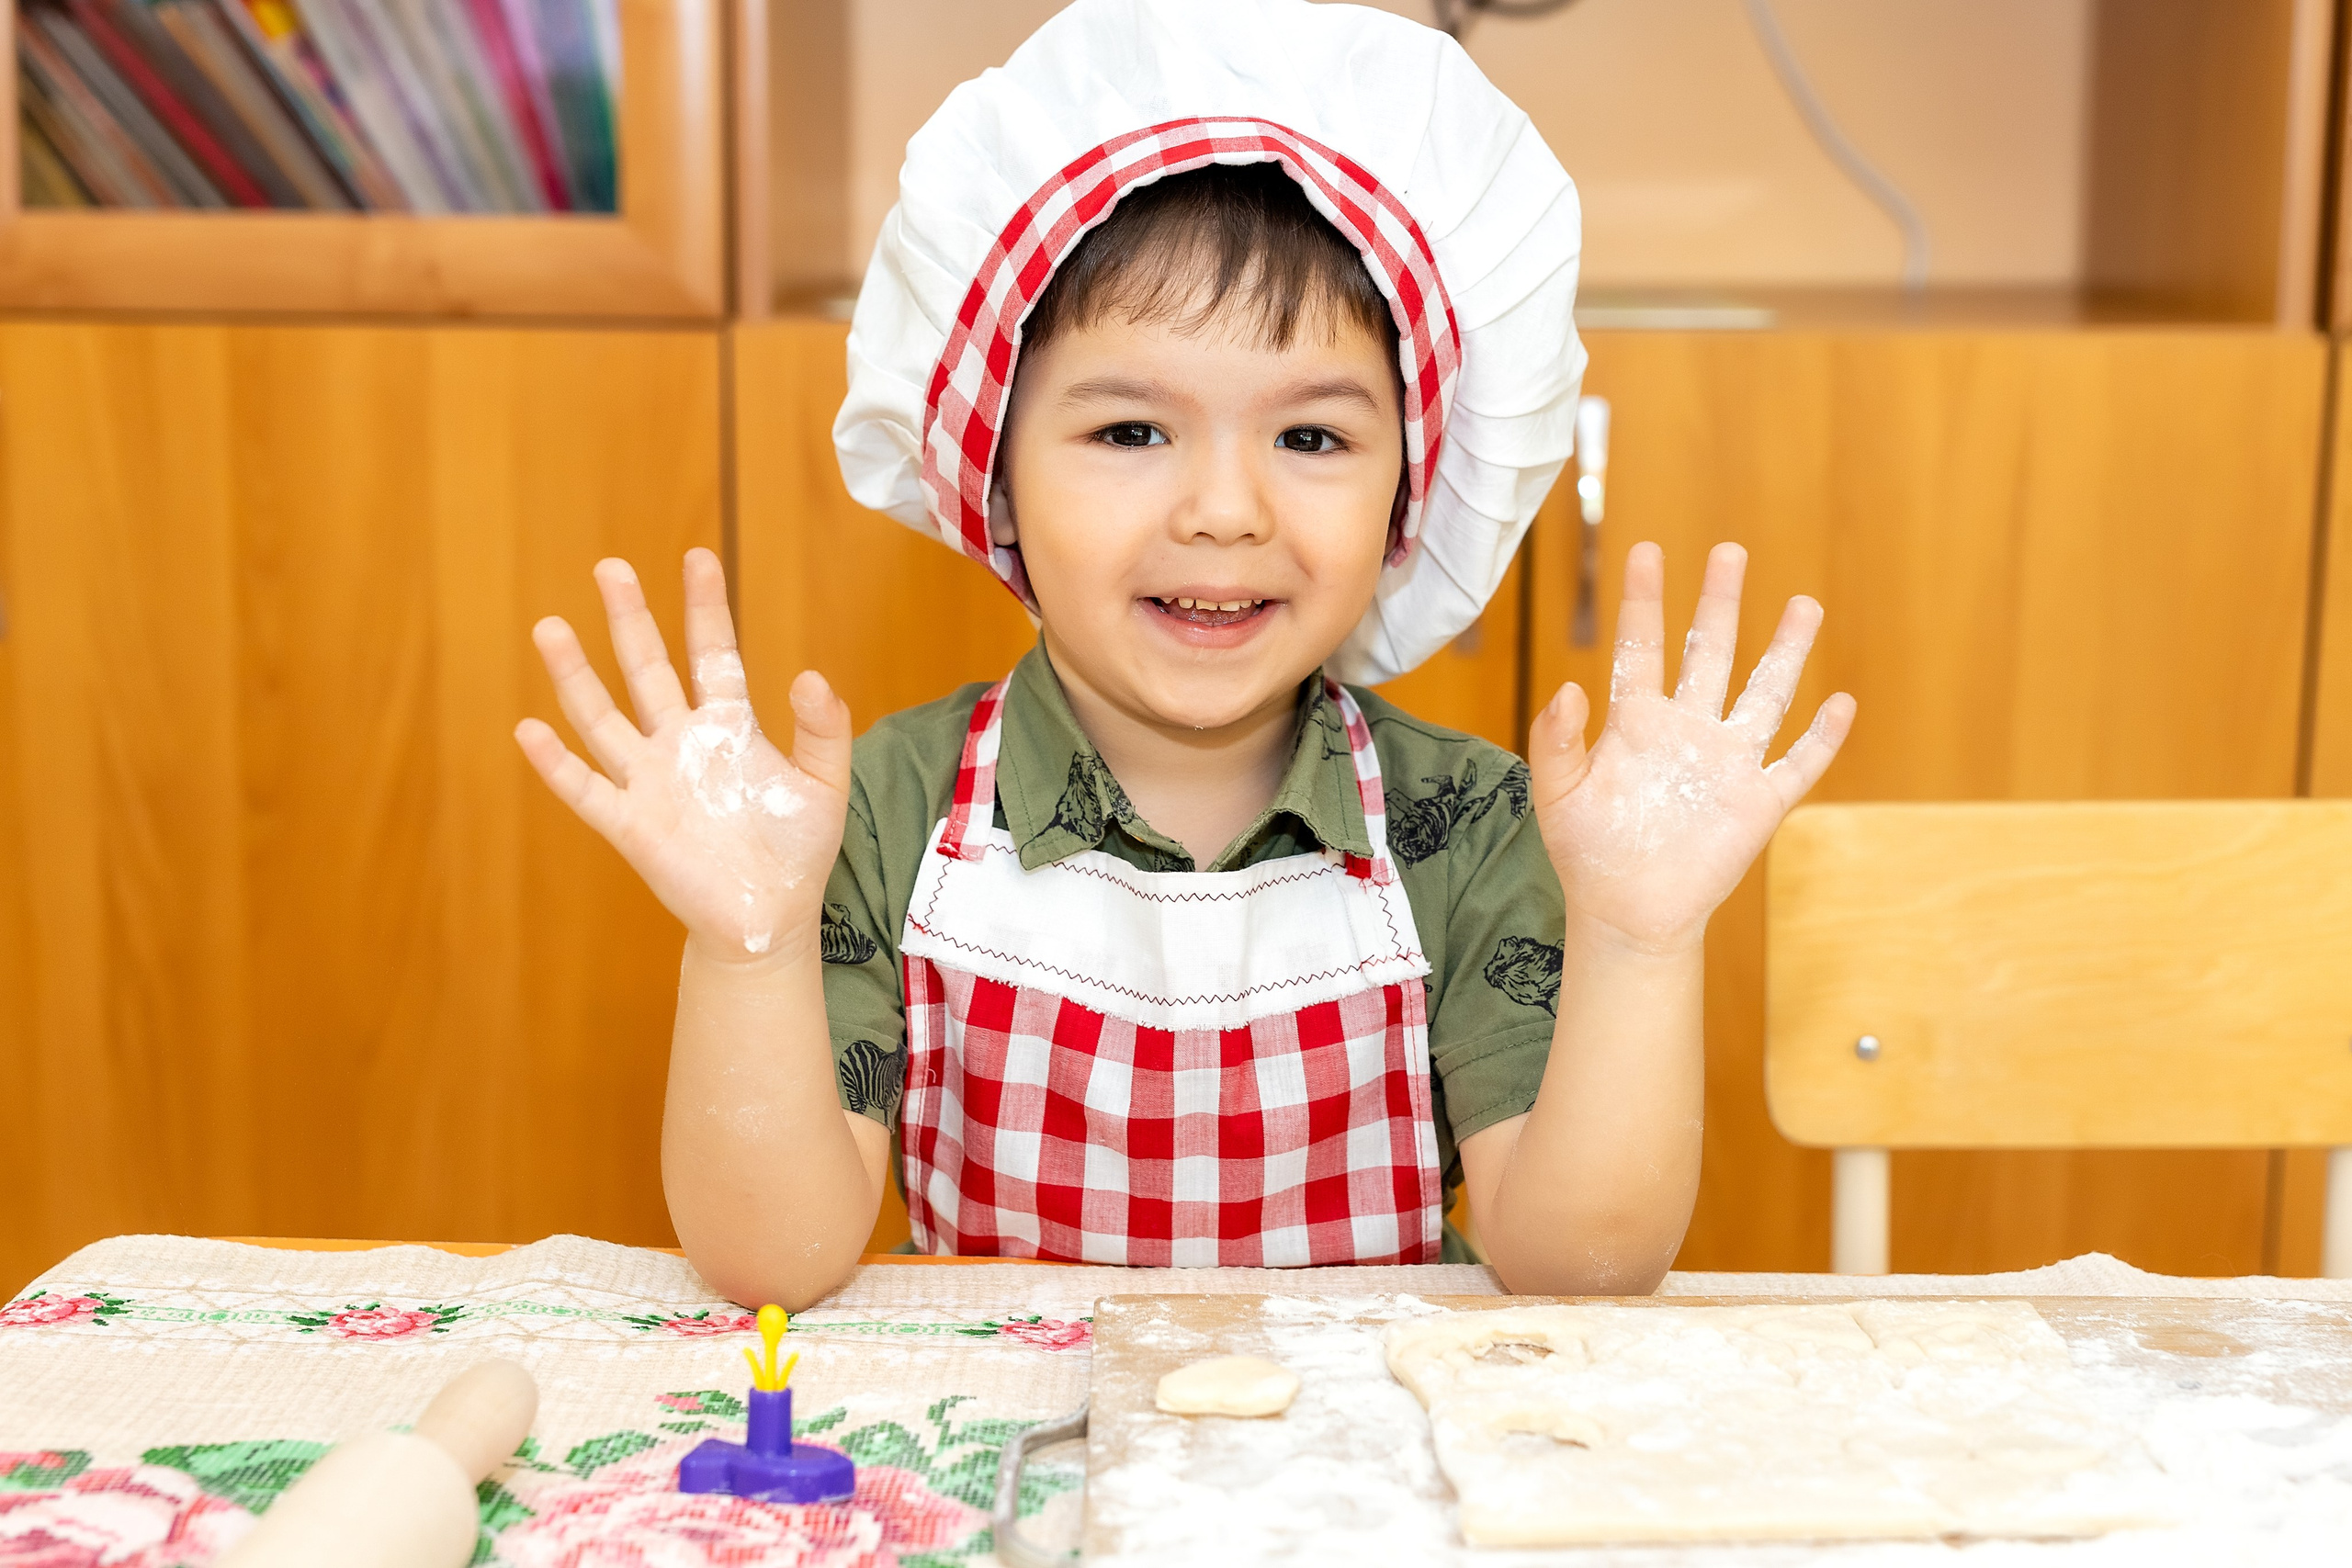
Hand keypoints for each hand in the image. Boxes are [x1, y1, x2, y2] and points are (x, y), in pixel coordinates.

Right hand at [514, 549, 851, 963]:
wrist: (768, 918)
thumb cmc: (795, 852)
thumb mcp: (824, 785)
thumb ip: (824, 730)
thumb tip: (810, 675)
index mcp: (729, 728)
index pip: (713, 654)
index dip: (705, 609)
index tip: (698, 558)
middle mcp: (681, 745)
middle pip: (647, 670)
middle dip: (630, 620)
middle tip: (610, 567)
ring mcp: (650, 782)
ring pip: (603, 718)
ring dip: (576, 676)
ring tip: (550, 627)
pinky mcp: (631, 825)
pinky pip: (585, 789)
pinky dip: (556, 763)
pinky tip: (529, 730)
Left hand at [1530, 541, 1854, 951]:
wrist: (1626, 913)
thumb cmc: (1587, 853)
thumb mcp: (1557, 795)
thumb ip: (1557, 741)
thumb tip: (1569, 688)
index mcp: (1637, 723)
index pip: (1642, 647)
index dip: (1644, 600)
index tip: (1647, 551)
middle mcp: (1687, 731)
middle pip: (1709, 653)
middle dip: (1720, 603)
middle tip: (1730, 551)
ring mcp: (1727, 764)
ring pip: (1764, 695)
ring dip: (1785, 652)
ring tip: (1804, 604)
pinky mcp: (1757, 804)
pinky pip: (1797, 765)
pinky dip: (1821, 738)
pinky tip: (1841, 703)